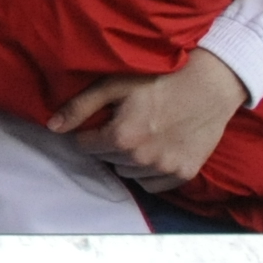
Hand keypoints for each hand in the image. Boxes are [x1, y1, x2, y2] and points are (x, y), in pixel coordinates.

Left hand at [48, 49, 247, 189]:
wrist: (210, 84)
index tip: (98, 122)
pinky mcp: (185, 173)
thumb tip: (52, 127)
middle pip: (107, 159)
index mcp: (123, 137)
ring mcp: (166, 169)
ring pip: (128, 173)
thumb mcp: (115, 84)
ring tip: (140, 134)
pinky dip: (148, 172)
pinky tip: (154, 150)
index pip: (85, 146)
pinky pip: (152, 185)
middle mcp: (143, 158)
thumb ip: (80, 107)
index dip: (87, 132)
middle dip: (108, 143)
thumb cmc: (160, 78)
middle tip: (122, 123)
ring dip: (127, 159)